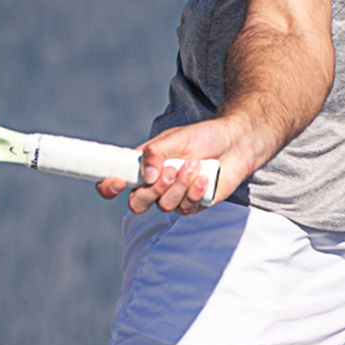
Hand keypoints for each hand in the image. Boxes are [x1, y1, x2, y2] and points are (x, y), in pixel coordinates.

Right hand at [94, 113, 280, 216]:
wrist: (236, 143)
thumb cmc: (204, 136)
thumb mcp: (176, 138)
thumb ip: (156, 152)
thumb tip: (146, 174)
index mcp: (144, 167)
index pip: (116, 182)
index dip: (109, 187)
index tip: (118, 182)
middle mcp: (155, 185)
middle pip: (137, 203)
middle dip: (153, 189)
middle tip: (171, 169)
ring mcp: (174, 197)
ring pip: (164, 206)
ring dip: (180, 185)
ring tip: (194, 164)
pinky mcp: (193, 205)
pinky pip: (186, 208)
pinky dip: (194, 191)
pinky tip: (204, 176)